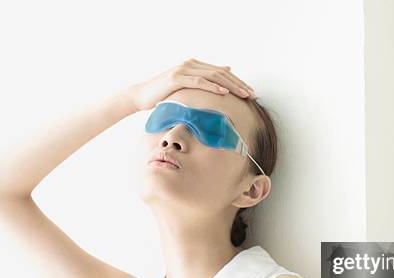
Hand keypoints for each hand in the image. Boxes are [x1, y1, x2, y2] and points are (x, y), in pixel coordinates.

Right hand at [124, 58, 255, 111]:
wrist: (141, 96)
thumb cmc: (164, 95)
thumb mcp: (186, 88)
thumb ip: (204, 81)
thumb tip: (225, 72)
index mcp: (195, 66)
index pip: (222, 73)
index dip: (238, 82)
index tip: (250, 93)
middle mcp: (191, 64)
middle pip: (221, 73)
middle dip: (239, 84)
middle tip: (252, 95)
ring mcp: (184, 69)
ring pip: (213, 76)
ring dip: (231, 85)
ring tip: (244, 94)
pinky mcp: (177, 78)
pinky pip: (199, 81)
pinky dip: (213, 86)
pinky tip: (224, 92)